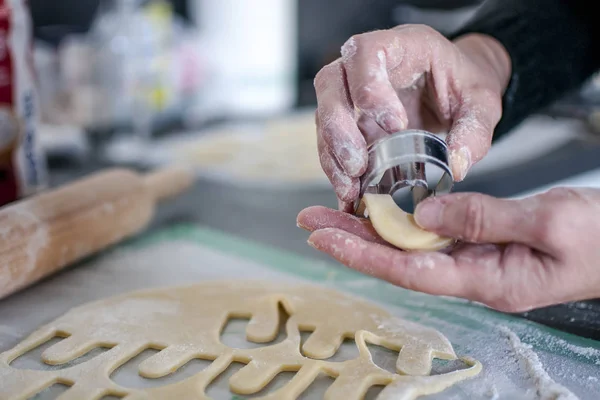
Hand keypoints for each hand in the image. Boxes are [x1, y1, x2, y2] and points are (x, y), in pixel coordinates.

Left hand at [297, 187, 599, 311]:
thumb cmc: (599, 238)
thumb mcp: (548, 224)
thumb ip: (484, 218)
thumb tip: (425, 212)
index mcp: (488, 280)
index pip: (410, 270)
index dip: (364, 255)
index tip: (325, 240)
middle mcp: (472, 275)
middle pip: (399, 260)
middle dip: (352, 241)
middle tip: (310, 223)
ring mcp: (475, 261)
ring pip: (410, 247)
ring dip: (370, 230)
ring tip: (331, 214)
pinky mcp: (479, 245)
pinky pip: (432, 236)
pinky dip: (402, 222)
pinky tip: (379, 212)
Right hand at [314, 24, 510, 211]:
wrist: (457, 93)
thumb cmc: (466, 86)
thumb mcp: (483, 104)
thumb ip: (474, 130)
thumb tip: (456, 165)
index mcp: (403, 45)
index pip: (367, 52)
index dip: (369, 86)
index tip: (394, 125)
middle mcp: (368, 66)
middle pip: (330, 83)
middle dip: (338, 128)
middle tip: (357, 165)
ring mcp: (353, 93)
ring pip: (323, 115)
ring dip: (332, 155)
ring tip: (350, 187)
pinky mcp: (350, 121)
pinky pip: (331, 142)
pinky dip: (337, 169)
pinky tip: (349, 192)